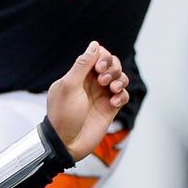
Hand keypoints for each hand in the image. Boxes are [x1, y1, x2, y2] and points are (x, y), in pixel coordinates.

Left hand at [44, 42, 129, 160]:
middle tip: (103, 80)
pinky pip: (123, 95)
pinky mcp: (110, 108)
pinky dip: (122, 96)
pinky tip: (113, 103)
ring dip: (120, 80)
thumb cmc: (63, 115)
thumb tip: (95, 45)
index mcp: (78, 75)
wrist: (67, 143)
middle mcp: (91, 83)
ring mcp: (101, 96)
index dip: (102, 57)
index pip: (97, 55)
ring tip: (112, 90)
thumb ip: (82, 65)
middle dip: (112, 67)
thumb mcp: (69, 87)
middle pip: (112, 64)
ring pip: (120, 78)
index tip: (99, 67)